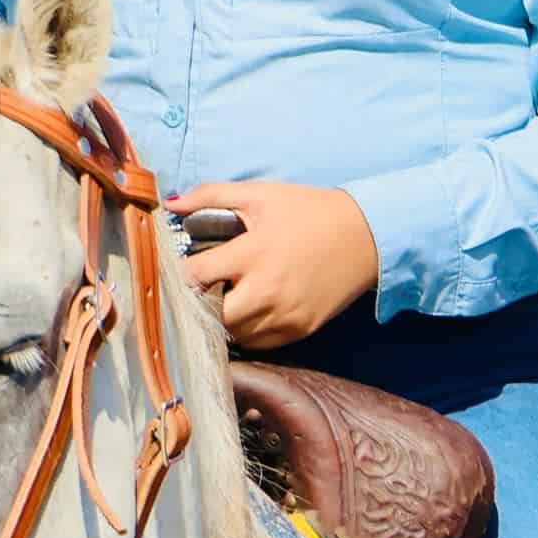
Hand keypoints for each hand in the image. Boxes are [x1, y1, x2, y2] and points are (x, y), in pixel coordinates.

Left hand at [168, 184, 381, 351]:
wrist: (367, 235)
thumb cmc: (310, 211)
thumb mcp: (261, 195)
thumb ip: (211, 195)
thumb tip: (171, 202)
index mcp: (253, 253)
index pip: (196, 276)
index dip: (182, 275)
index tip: (183, 270)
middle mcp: (267, 291)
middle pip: (211, 314)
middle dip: (201, 302)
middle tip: (205, 288)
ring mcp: (285, 315)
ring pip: (234, 333)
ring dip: (224, 318)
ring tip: (228, 296)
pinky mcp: (301, 330)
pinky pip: (260, 343)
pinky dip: (249, 330)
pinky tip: (251, 309)